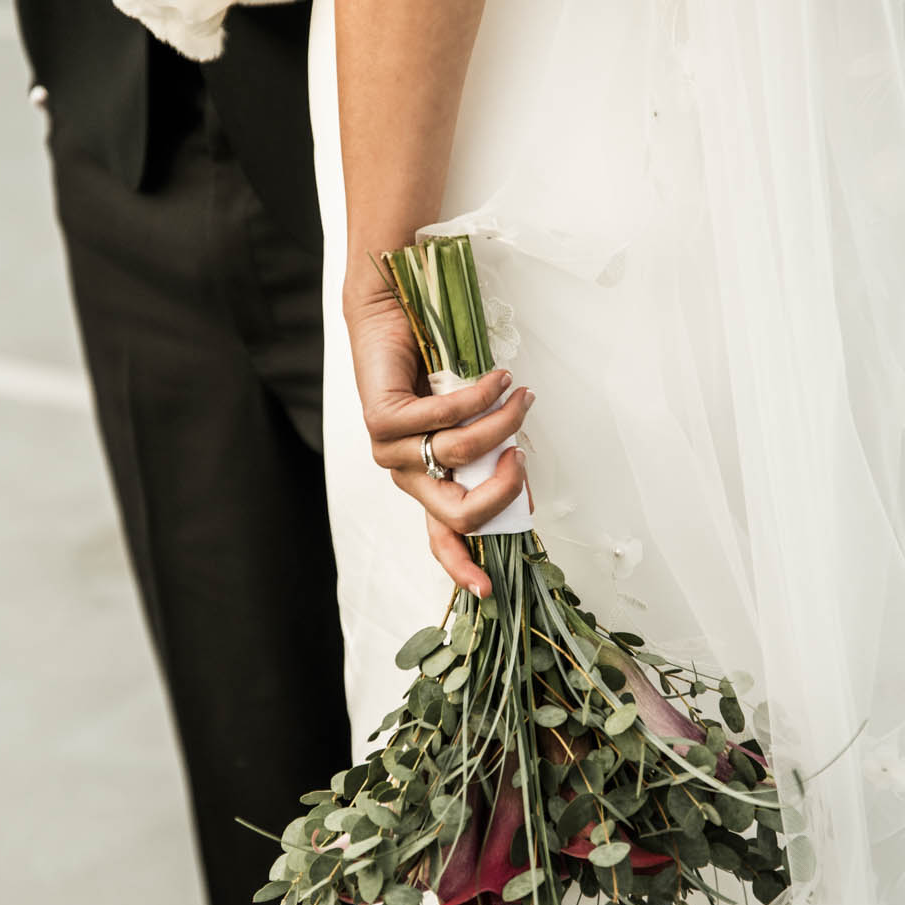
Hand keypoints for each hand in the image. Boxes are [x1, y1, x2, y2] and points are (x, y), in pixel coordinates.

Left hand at [343, 283, 531, 596]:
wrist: (393, 315)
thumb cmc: (436, 367)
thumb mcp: (472, 421)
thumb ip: (491, 456)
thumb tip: (524, 487)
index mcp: (426, 481)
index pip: (441, 537)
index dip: (463, 567)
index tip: (488, 590)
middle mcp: (405, 472)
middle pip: (459, 512)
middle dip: (505, 490)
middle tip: (523, 455)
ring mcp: (389, 448)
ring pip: (460, 456)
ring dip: (503, 425)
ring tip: (519, 395)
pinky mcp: (380, 418)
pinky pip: (444, 417)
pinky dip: (481, 396)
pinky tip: (498, 378)